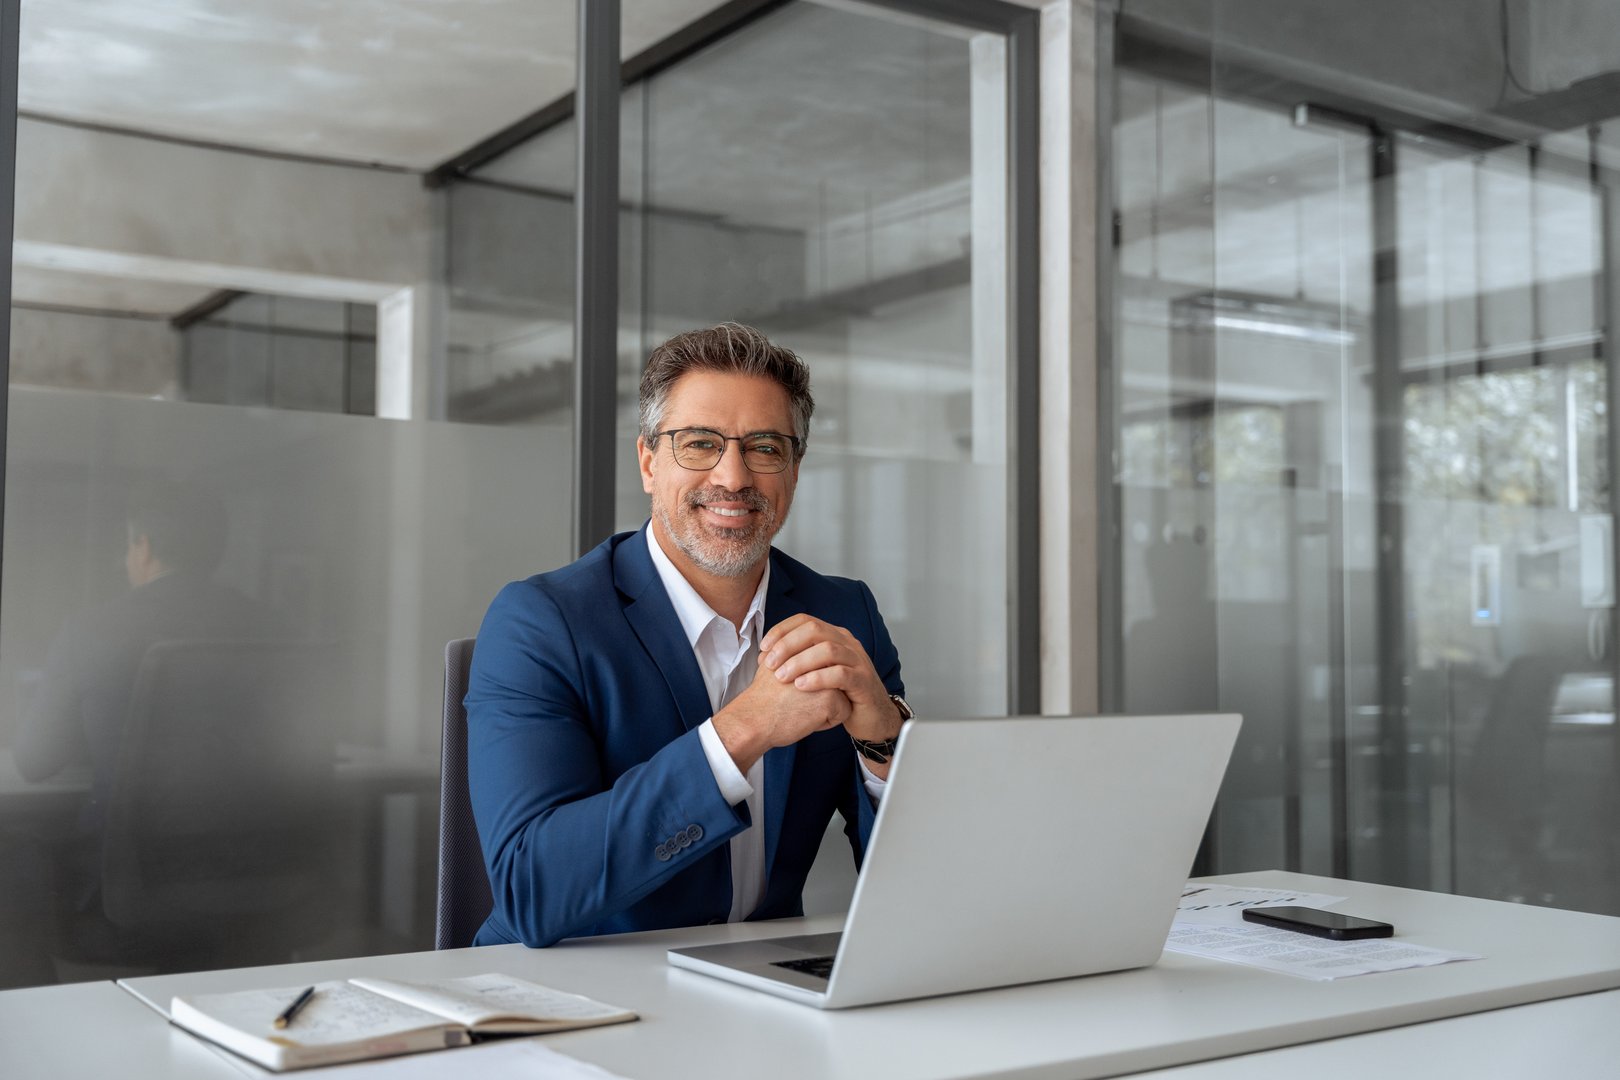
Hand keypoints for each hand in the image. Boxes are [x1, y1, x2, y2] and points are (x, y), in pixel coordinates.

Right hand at [711, 655, 851, 773]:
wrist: (754, 719)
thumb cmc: (763, 698)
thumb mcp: (775, 663)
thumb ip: (792, 654)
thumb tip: (802, 652)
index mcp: (808, 649)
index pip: (826, 671)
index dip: (811, 685)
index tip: (790, 691)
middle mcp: (821, 658)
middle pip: (835, 682)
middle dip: (821, 695)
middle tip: (794, 700)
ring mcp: (828, 677)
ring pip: (842, 698)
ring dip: (824, 708)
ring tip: (799, 708)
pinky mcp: (831, 698)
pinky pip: (841, 714)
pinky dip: (826, 722)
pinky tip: (805, 719)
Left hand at [760, 614, 898, 745]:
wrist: (872, 718)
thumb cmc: (838, 695)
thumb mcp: (816, 672)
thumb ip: (796, 660)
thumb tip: (764, 655)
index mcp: (834, 636)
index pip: (805, 620)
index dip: (781, 630)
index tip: (763, 648)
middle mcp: (847, 643)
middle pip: (815, 630)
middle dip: (788, 644)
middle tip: (770, 664)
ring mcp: (858, 660)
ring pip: (828, 650)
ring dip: (800, 661)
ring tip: (782, 677)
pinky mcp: (864, 681)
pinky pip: (841, 674)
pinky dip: (818, 678)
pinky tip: (801, 686)